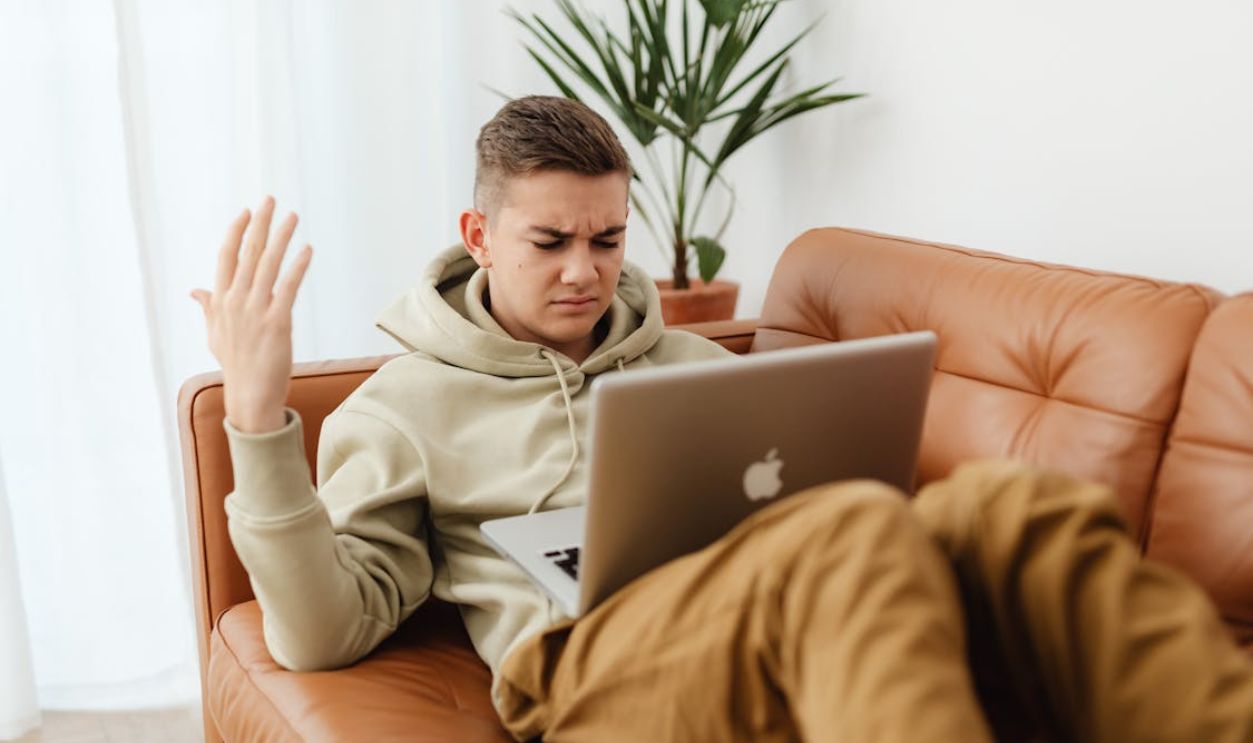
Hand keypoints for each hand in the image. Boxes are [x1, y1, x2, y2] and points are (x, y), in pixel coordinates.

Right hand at [191, 196, 312, 432]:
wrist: (250, 395)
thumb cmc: (236, 365)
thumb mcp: (216, 334)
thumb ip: (208, 308)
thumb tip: (195, 290)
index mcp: (221, 301)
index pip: (226, 257)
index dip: (237, 232)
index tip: (248, 212)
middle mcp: (236, 301)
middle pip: (248, 253)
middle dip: (261, 224)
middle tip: (271, 199)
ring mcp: (256, 311)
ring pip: (268, 265)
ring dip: (282, 237)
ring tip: (293, 216)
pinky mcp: (277, 323)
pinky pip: (288, 288)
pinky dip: (298, 267)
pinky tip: (307, 249)